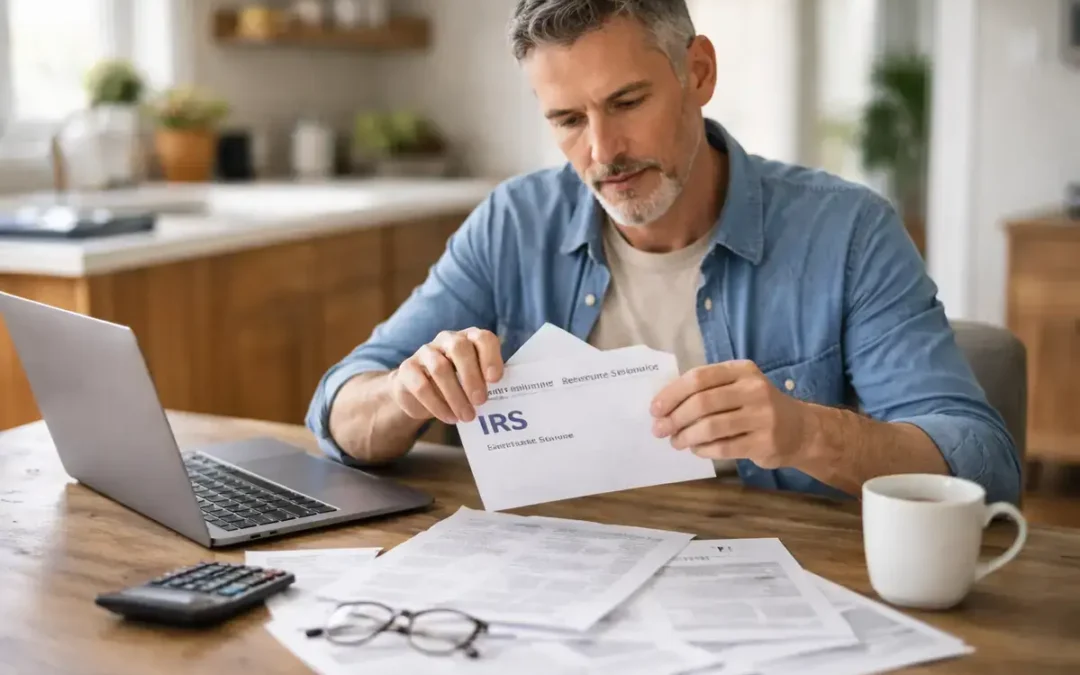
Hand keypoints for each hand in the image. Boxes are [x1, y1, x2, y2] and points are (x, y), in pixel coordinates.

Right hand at [389, 328, 503, 424]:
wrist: (419, 392)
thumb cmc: (457, 384)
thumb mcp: (475, 379)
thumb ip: (488, 382)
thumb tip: (509, 397)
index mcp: (469, 339)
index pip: (482, 338)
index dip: (490, 356)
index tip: (496, 380)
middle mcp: (447, 340)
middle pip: (459, 348)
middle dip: (472, 376)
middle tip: (481, 401)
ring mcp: (425, 352)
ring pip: (439, 368)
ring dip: (455, 395)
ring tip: (467, 417)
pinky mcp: (407, 369)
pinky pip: (421, 385)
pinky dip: (437, 405)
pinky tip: (449, 418)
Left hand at [649, 360, 811, 468]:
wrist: (801, 430)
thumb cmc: (758, 406)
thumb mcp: (739, 387)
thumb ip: (708, 390)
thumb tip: (665, 406)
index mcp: (742, 370)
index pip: (699, 377)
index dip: (672, 393)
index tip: (655, 409)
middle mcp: (754, 389)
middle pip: (702, 402)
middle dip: (674, 418)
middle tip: (659, 430)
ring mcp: (762, 416)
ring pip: (711, 427)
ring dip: (686, 436)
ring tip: (676, 442)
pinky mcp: (764, 442)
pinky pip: (723, 447)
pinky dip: (703, 450)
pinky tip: (696, 449)